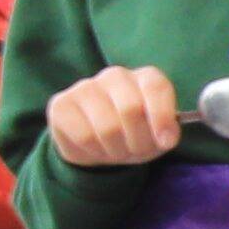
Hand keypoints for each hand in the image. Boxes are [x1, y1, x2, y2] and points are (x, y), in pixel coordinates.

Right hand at [43, 62, 191, 168]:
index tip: (165, 141)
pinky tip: (94, 148)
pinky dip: (94, 151)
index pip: (156, 87)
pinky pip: (84, 136)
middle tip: (134, 151)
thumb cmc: (133, 136)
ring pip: (107, 126)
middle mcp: (115, 76)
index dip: (162, 116)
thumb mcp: (157, 138)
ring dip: (115, 150)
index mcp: (145, 78)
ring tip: (114, 151)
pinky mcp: (61, 104)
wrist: (96, 145)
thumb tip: (165, 137)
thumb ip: (167, 133)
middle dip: (137, 141)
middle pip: (131, 109)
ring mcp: (85, 87)